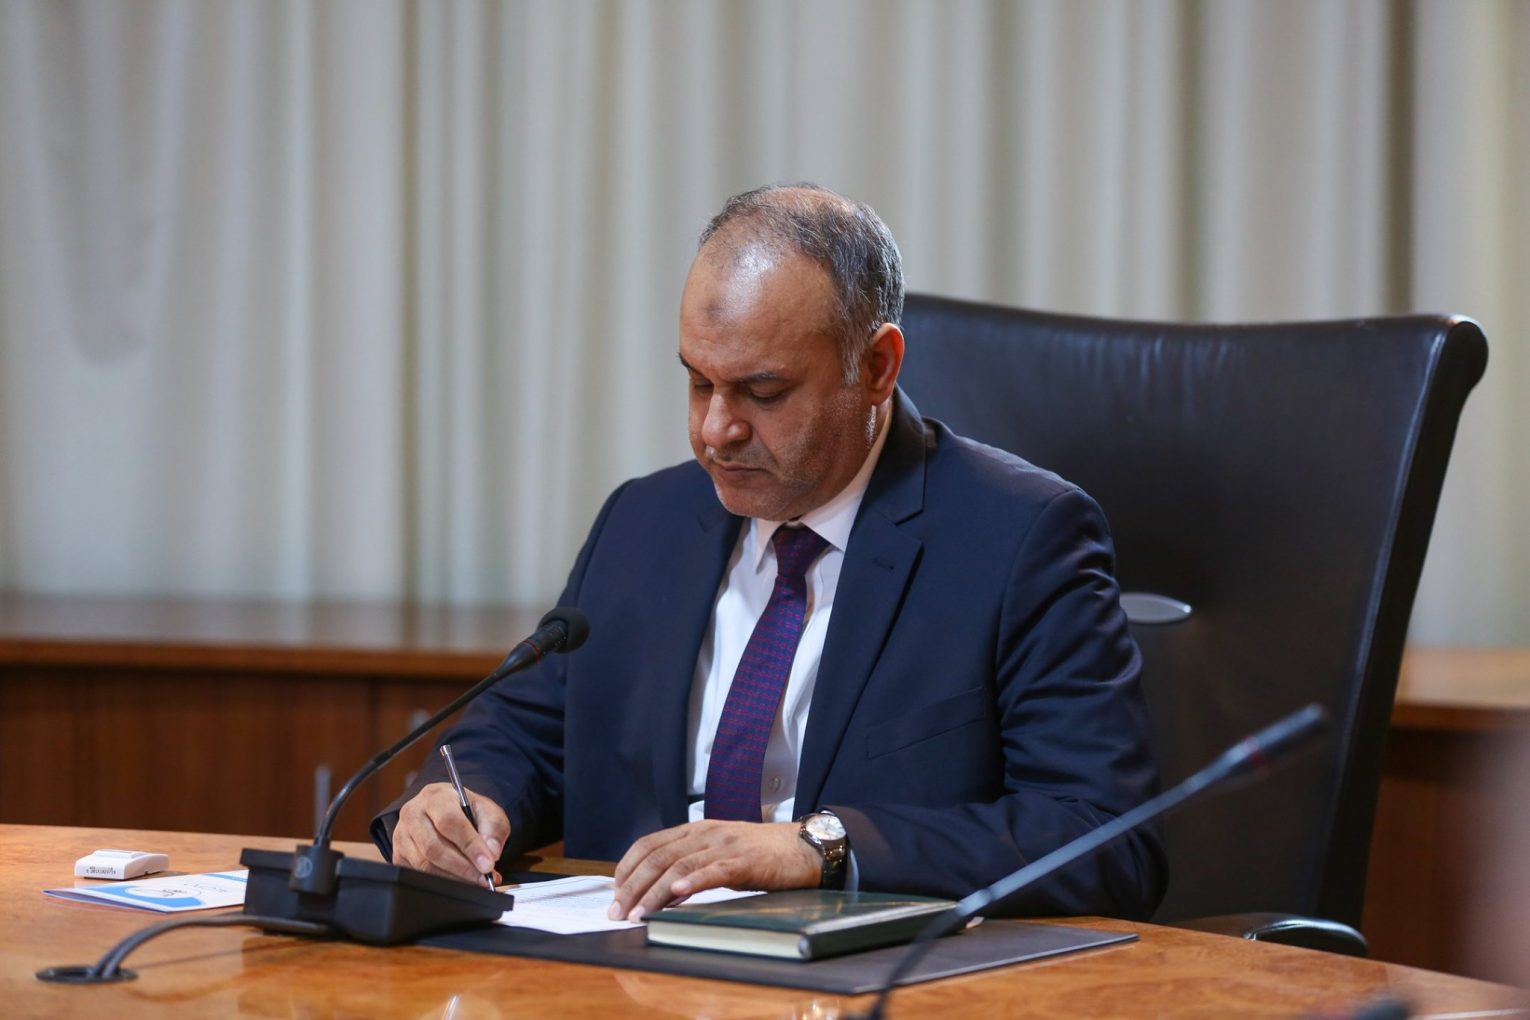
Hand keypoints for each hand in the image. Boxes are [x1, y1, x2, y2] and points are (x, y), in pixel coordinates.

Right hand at [393, 782, 509, 884]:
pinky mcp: (399, 855)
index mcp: (435, 796)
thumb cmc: (466, 810)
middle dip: (462, 867)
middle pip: (434, 847)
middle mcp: (413, 813)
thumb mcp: (487, 811)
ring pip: (424, 864)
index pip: (449, 821)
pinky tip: (460, 881)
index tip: (488, 864)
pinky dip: (442, 881)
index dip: (469, 845)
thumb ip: (493, 828)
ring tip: (476, 880)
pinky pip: (418, 874)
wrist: (447, 811)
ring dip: (454, 877)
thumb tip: (492, 852)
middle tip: (484, 877)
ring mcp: (402, 835)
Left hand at [608, 820, 819, 921]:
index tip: (614, 893)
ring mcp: (725, 845)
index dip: (627, 868)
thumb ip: (693, 866)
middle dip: (632, 886)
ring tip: (637, 913)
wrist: (804, 847)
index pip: (650, 844)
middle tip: (617, 912)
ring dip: (654, 892)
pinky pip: (714, 870)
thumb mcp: (720, 854)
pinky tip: (677, 893)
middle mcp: (706, 833)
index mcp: (697, 829)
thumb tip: (663, 892)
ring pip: (679, 865)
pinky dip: (693, 881)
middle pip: (658, 856)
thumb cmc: (762, 855)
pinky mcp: (745, 861)